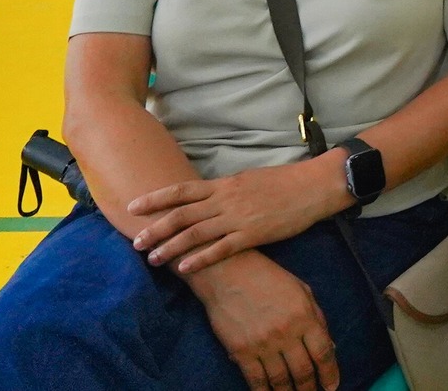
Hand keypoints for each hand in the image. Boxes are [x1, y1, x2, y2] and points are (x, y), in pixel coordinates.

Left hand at [127, 158, 345, 273]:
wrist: (313, 186)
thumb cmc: (284, 181)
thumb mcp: (249, 179)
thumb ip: (225, 191)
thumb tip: (207, 199)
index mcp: (224, 185)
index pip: (182, 191)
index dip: (155, 199)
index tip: (133, 207)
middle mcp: (225, 200)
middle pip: (182, 215)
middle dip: (156, 229)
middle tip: (135, 242)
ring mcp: (238, 218)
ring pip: (196, 233)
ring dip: (171, 247)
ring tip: (153, 259)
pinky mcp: (253, 234)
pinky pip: (221, 249)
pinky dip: (200, 258)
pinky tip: (185, 267)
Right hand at [188, 250, 339, 390]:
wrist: (228, 274)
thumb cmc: (268, 279)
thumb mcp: (301, 291)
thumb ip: (317, 318)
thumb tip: (330, 346)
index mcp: (305, 316)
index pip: (323, 352)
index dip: (330, 373)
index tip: (332, 386)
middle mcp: (286, 332)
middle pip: (303, 371)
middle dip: (310, 388)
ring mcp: (262, 343)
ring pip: (280, 380)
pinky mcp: (241, 351)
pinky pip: (255, 379)